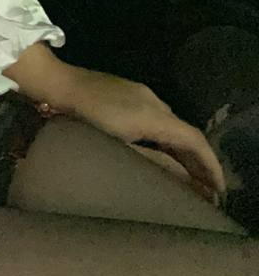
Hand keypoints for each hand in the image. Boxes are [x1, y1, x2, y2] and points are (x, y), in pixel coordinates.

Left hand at [64, 67, 225, 203]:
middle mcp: (153, 100)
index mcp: (152, 114)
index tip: (219, 190)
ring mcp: (140, 93)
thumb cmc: (82, 120)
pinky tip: (163, 153)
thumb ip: (153, 161)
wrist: (55, 84)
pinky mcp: (128, 92)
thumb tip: (184, 178)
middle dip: (200, 162)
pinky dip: (168, 138)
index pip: (194, 139)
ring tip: (189, 177)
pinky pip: (158, 117)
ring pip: (172, 124)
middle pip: (186, 132)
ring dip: (183, 150)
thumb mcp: (117, 147)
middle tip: (207, 191)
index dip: (211, 165)